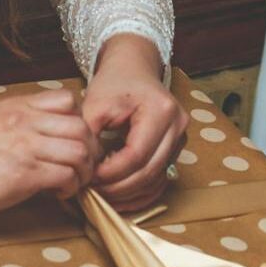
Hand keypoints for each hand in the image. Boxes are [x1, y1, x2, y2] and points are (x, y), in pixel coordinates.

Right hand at [0, 89, 100, 217]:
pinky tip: (58, 193)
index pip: (68, 99)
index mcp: (18, 106)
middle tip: (82, 167)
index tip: (73, 142)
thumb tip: (49, 138)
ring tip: (72, 182)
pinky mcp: (24, 174)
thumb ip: (21, 124)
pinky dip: (71, 187)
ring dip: (84, 171)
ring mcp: (25, 146)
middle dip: (90, 150)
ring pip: (80, 151)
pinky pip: (67, 175)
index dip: (79, 122)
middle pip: (82, 126)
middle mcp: (25, 121)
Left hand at [82, 34, 187, 211]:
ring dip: (129, 194)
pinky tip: (119, 197)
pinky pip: (160, 180)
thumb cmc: (115, 82)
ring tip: (103, 197)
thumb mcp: (95, 102)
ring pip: (156, 180)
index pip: (136, 155)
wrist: (134, 69)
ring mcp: (180, 139)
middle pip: (149, 171)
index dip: (112, 173)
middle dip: (119, 188)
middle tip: (93, 193)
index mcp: (161, 110)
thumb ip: (88, 135)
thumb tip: (84, 169)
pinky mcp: (175, 149)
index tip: (89, 179)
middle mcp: (178, 125)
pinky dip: (140, 192)